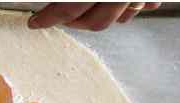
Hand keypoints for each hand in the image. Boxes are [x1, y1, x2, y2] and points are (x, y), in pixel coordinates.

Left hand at [29, 3, 158, 29]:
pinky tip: (116, 3)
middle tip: (56, 18)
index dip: (48, 17)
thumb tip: (52, 3)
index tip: (35, 22)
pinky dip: (129, 6)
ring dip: (101, 16)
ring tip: (83, 12)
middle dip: (73, 22)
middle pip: (96, 21)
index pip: (68, 9)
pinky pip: (145, 3)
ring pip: (122, 16)